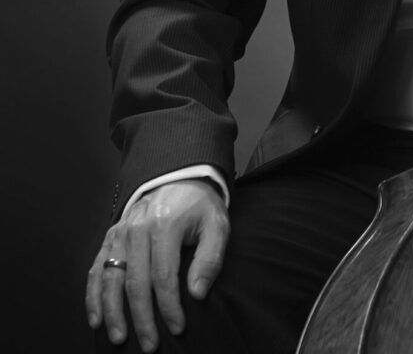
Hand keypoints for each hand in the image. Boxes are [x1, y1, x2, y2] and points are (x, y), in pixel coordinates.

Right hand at [86, 180, 228, 350]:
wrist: (181, 176)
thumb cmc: (200, 205)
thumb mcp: (216, 224)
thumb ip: (210, 258)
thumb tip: (197, 294)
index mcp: (165, 225)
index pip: (164, 277)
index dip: (169, 307)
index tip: (177, 328)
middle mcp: (137, 229)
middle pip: (135, 283)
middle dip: (142, 319)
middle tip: (150, 345)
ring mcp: (120, 232)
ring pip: (110, 279)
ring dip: (113, 312)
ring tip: (120, 338)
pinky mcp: (110, 236)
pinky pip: (96, 269)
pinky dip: (93, 296)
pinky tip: (96, 318)